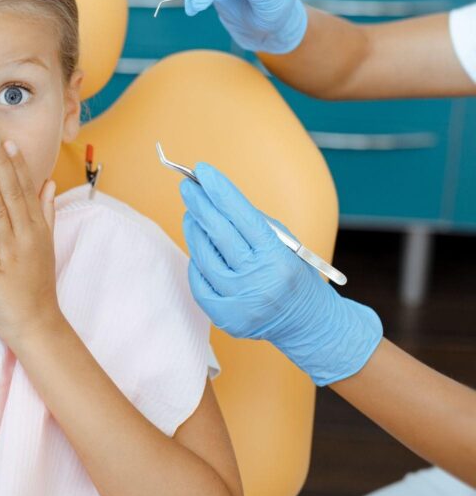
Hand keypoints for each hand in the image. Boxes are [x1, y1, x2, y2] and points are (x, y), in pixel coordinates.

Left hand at [0, 132, 57, 345]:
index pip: (24, 189)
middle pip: (12, 193)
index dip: (13, 163)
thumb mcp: (44, 244)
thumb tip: (49, 182)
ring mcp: (11, 252)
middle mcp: (26, 236)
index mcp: (36, 228)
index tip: (3, 139)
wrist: (36, 323)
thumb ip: (46, 211)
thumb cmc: (35, 283)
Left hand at [179, 162, 381, 385]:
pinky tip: (198, 246)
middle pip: (219, 234)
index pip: (242, 216)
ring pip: (204, 257)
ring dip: (194, 230)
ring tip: (191, 213)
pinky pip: (200, 282)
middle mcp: (258, 280)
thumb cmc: (295, 275)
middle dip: (200, 205)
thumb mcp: (286, 245)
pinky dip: (197, 262)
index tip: (203, 172)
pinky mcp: (225, 317)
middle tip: (187, 186)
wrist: (308, 323)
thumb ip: (252, 225)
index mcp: (278, 258)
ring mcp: (239, 301)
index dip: (220, 191)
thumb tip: (216, 199)